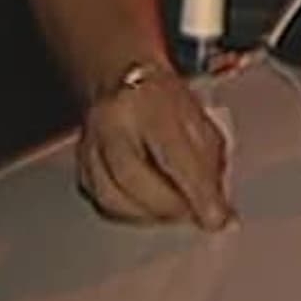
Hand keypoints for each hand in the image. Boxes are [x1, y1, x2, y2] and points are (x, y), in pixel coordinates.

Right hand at [77, 67, 233, 229]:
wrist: (123, 80)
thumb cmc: (167, 101)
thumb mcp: (198, 121)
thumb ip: (210, 165)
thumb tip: (219, 215)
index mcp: (147, 100)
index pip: (173, 152)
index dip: (197, 192)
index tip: (217, 219)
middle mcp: (109, 120)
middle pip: (132, 177)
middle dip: (170, 206)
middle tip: (196, 215)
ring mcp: (88, 144)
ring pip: (112, 197)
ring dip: (150, 215)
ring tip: (175, 211)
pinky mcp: (81, 166)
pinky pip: (103, 203)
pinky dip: (132, 214)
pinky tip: (151, 208)